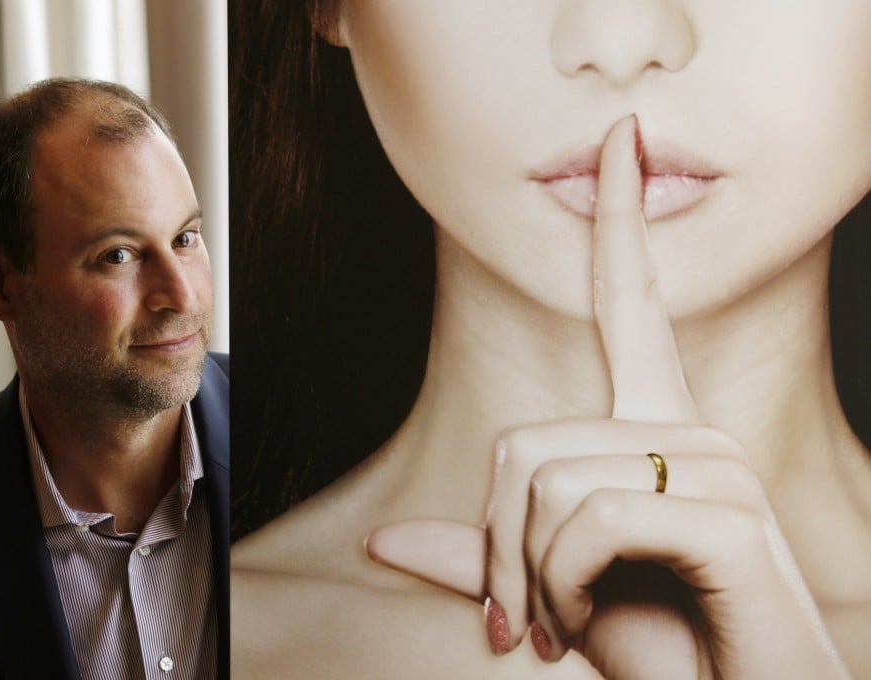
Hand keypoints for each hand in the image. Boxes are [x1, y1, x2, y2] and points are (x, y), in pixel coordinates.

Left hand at [366, 116, 849, 678]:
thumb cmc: (658, 645)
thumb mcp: (550, 589)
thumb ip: (482, 553)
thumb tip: (385, 539)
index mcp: (653, 432)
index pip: (632, 304)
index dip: (620, 222)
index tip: (622, 141)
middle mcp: (687, 430)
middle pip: (522, 444)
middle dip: (499, 550)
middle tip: (524, 622)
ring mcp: (713, 463)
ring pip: (544, 484)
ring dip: (532, 579)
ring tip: (570, 623)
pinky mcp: (728, 510)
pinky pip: (585, 521)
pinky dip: (563, 590)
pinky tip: (596, 622)